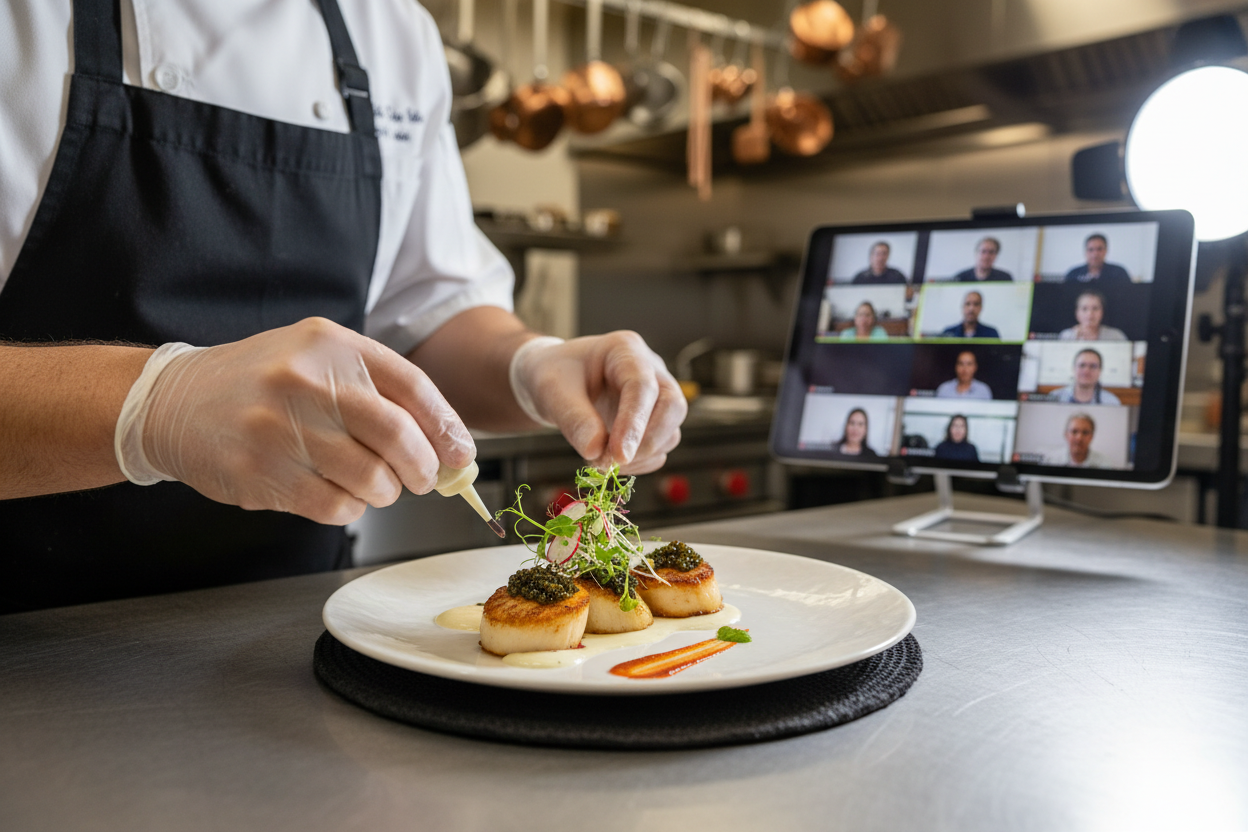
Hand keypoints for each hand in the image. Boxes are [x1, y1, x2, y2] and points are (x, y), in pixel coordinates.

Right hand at [116, 318, 473, 524]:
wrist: (172, 401)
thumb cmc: (262, 384)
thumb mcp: (319, 359)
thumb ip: (379, 390)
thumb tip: (444, 443)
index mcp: (331, 345)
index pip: (413, 388)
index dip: (447, 428)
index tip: (461, 455)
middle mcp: (307, 381)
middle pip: (398, 436)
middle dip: (423, 469)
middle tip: (423, 479)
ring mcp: (280, 428)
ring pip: (371, 479)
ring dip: (384, 492)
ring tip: (371, 483)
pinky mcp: (261, 474)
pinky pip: (335, 507)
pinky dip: (349, 508)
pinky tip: (334, 492)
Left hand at [510, 332, 685, 473]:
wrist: (553, 382)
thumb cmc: (552, 377)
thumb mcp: (551, 391)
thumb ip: (573, 419)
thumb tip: (596, 452)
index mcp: (625, 351)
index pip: (642, 386)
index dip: (633, 423)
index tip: (617, 456)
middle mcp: (650, 370)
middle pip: (672, 406)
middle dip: (648, 441)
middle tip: (614, 463)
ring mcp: (656, 397)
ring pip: (670, 431)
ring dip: (642, 456)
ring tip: (601, 462)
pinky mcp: (653, 421)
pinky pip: (660, 448)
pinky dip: (641, 463)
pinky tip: (610, 462)